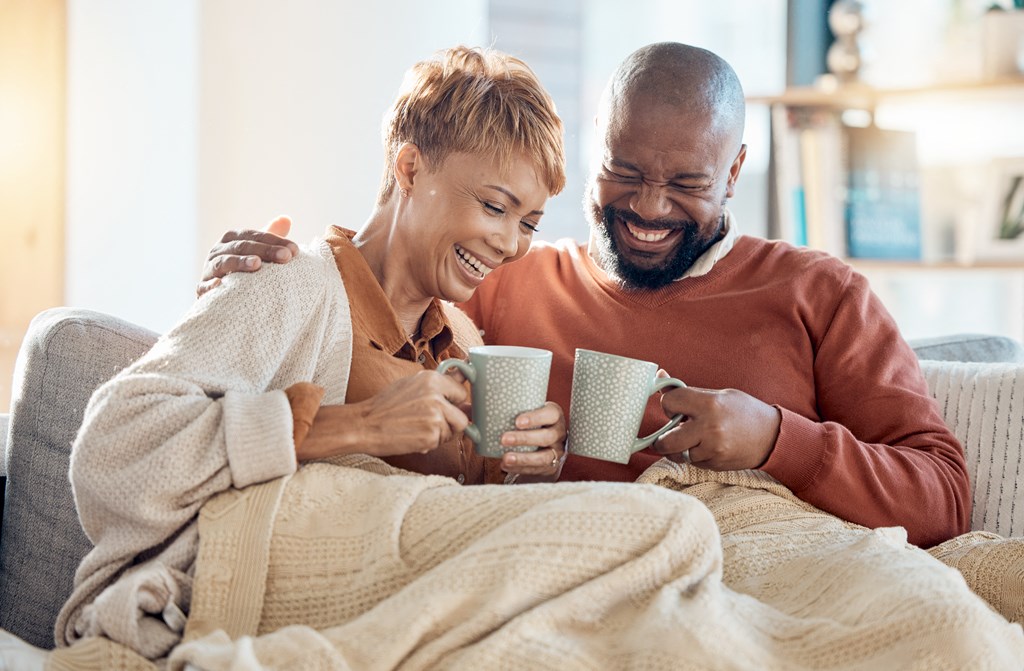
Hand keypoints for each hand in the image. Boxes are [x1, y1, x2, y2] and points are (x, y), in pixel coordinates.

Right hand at [196, 216, 299, 296]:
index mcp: (232, 239)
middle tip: (285, 257)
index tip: (295, 250)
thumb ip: (270, 236)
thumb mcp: (257, 251)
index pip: (254, 235)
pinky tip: (220, 284)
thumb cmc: (244, 271)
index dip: (274, 240)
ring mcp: (209, 269)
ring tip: (257, 264)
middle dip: (265, 250)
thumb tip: (286, 219)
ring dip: (240, 262)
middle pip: (242, 246)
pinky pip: (204, 286)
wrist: (221, 297)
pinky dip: (211, 285)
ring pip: (223, 262)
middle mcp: (218, 251)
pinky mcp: (201, 289)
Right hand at [299, 371, 469, 460]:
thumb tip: (465, 378)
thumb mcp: (412, 385)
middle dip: (451, 421)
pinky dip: (430, 443)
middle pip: (463, 413)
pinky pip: (442, 442)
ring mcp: (435, 415)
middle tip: (428, 421)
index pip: (462, 391)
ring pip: (455, 430)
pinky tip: (413, 437)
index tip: (446, 407)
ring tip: (418, 428)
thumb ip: (439, 383)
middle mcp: (436, 395)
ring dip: (441, 434)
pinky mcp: (431, 434)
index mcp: (432, 378)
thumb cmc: (385, 406)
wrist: (363, 425)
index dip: (453, 402)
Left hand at [498, 402, 566, 481]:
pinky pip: (536, 469)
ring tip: (505, 458)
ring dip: (523, 458)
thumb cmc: (532, 423)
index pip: (550, 415)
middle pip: (547, 437)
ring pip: (543, 457)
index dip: (535, 418)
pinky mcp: (551, 467)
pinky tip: (505, 465)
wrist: (547, 444)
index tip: (517, 422)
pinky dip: (520, 468)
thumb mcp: (530, 413)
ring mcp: (557, 451)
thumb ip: (514, 410)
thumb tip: (482, 412)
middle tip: (504, 439)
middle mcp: (559, 433)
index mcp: (555, 416)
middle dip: (524, 439)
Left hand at [652, 384, 780, 470]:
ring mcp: (713, 449)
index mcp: (709, 404)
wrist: (772, 436)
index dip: (669, 404)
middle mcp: (709, 428)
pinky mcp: (716, 464)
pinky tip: (706, 447)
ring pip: (678, 454)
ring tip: (692, 439)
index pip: (669, 402)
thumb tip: (659, 377)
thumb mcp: (718, 395)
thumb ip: (688, 391)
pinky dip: (694, 456)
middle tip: (667, 434)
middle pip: (665, 441)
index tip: (676, 407)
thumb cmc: (743, 411)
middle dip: (661, 439)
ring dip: (679, 449)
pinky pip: (693, 462)